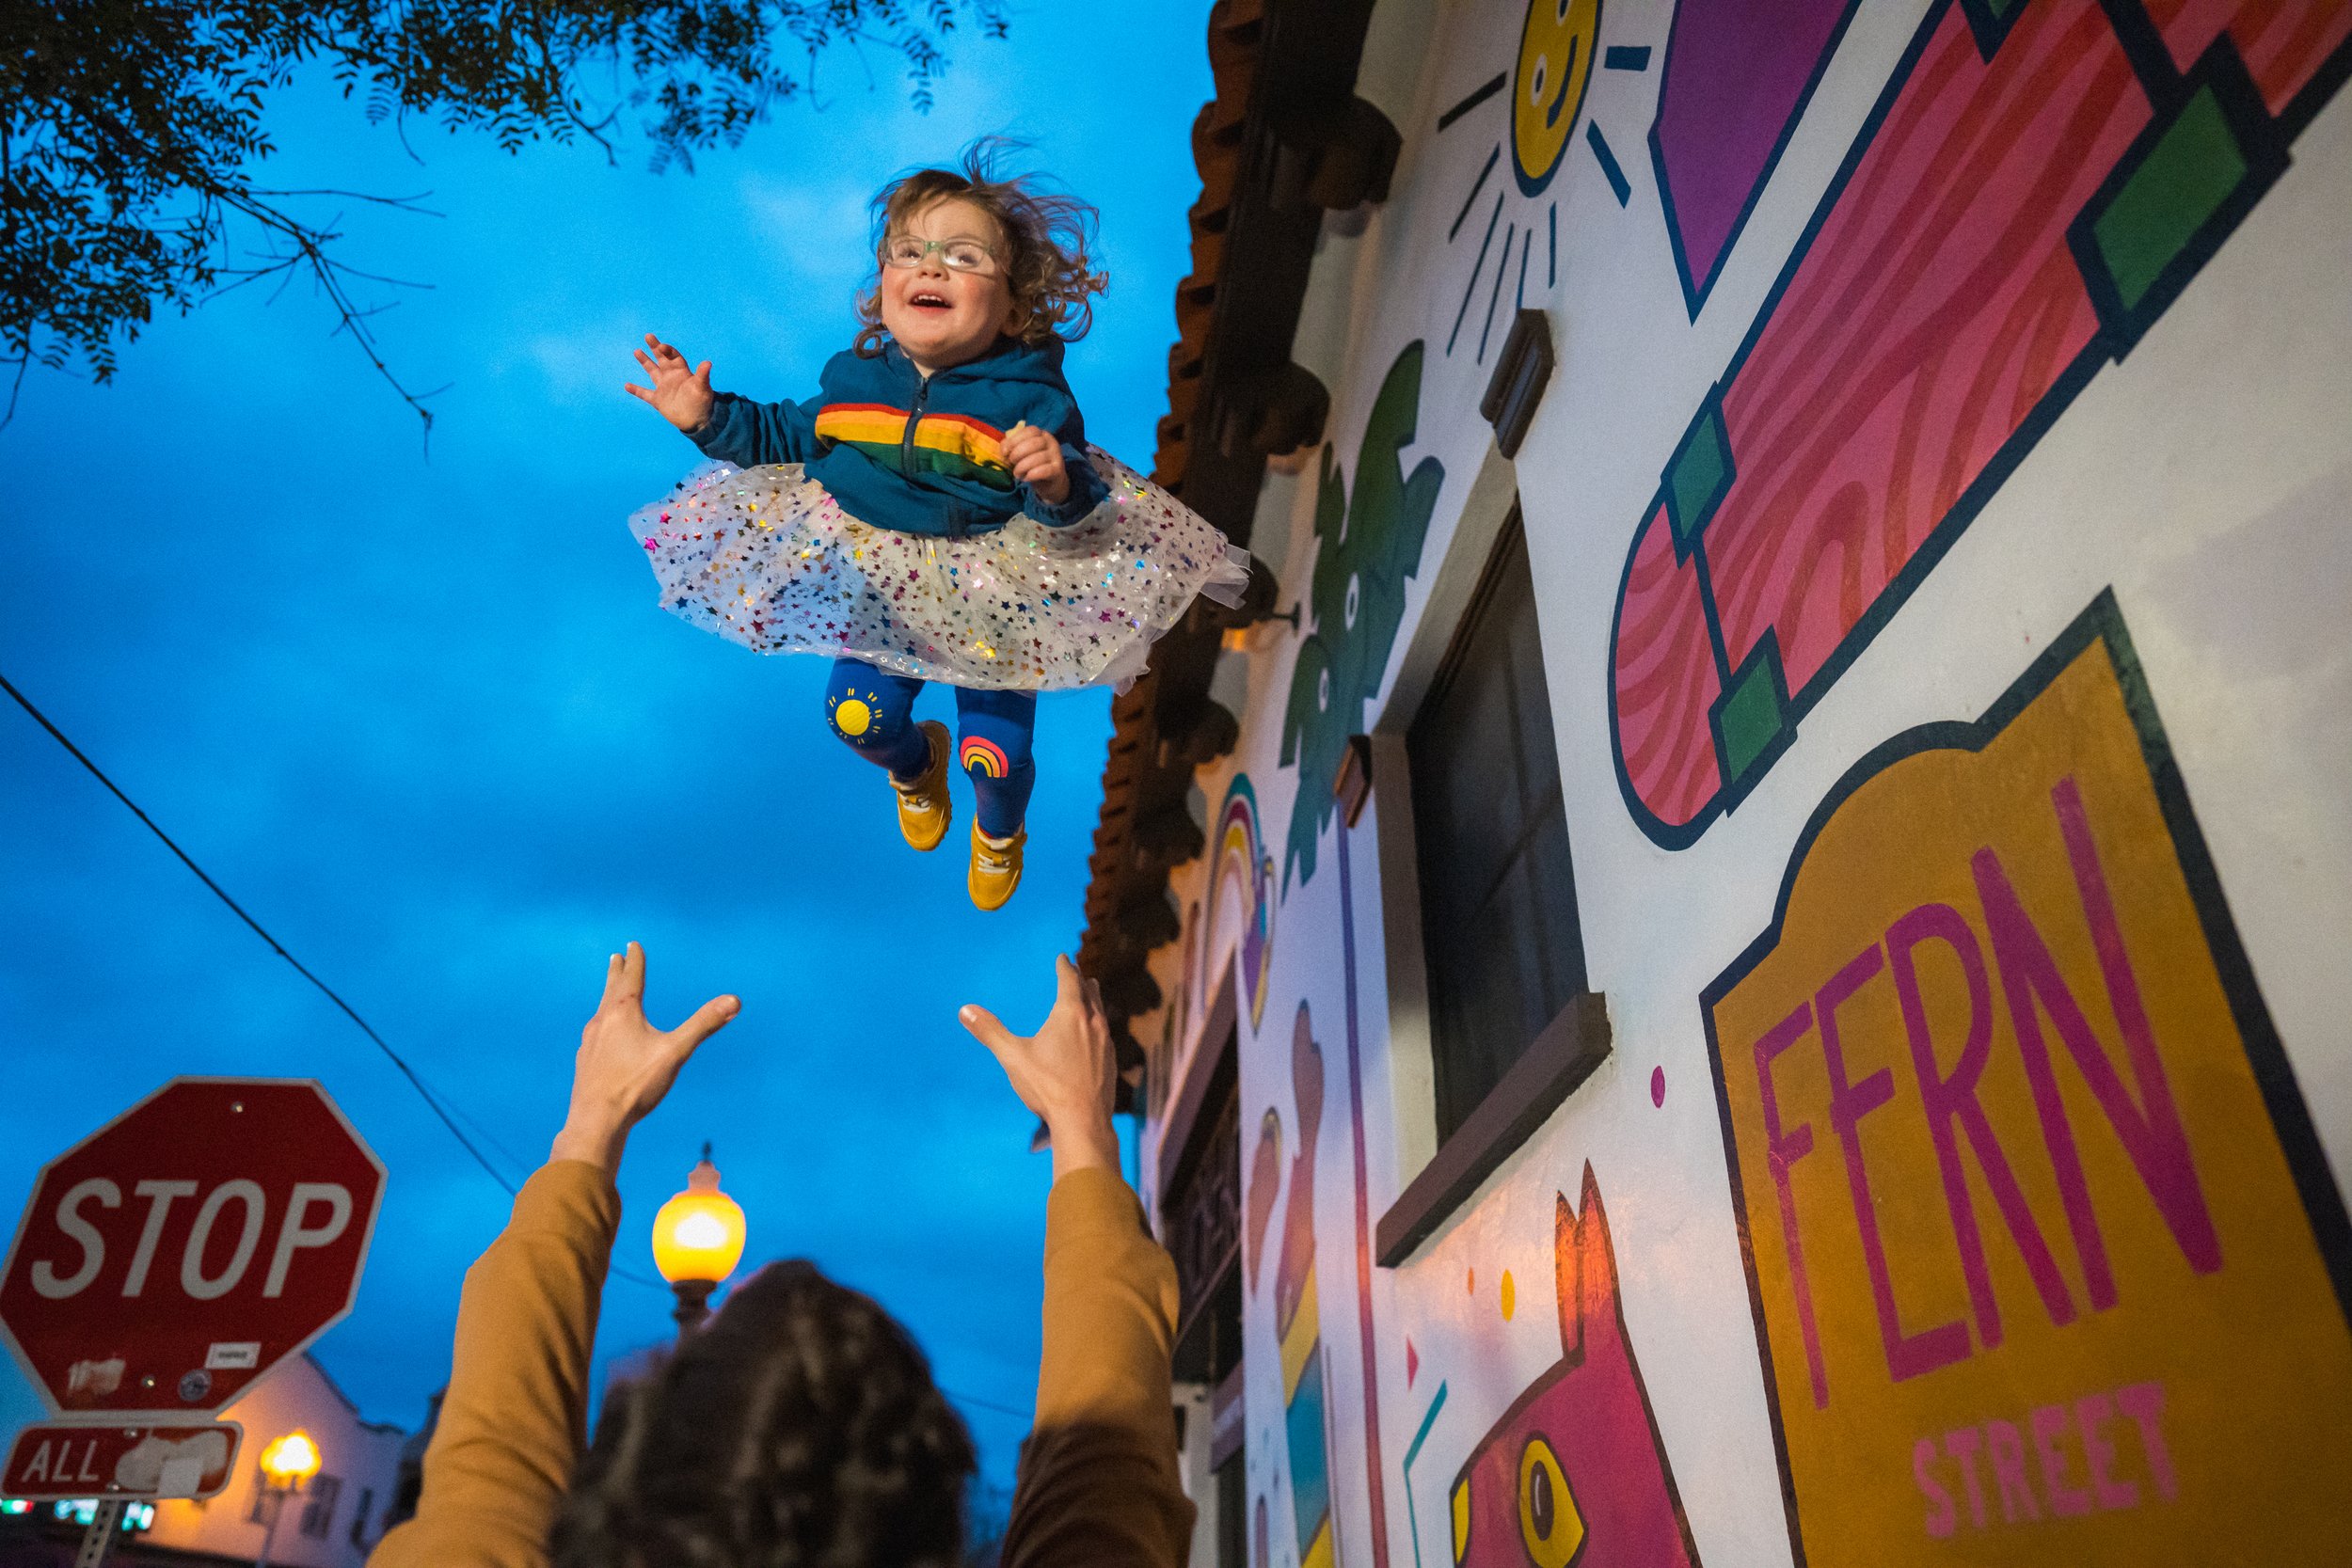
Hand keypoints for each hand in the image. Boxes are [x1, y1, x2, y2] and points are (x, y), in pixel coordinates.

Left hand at [550, 942, 738, 1172]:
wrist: (596, 1121)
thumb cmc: (636, 1085)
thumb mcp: (675, 1052)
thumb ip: (703, 1025)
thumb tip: (734, 1001)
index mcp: (623, 1013)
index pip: (631, 978)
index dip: (634, 960)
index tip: (632, 945)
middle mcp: (602, 1022)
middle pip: (611, 990)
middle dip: (616, 973)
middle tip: (615, 958)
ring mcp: (590, 1042)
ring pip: (600, 1012)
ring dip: (607, 998)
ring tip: (610, 996)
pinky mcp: (585, 1062)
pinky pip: (594, 1034)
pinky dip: (601, 1024)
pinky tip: (602, 1037)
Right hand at [625, 333, 716, 432]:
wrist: (698, 421)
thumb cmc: (703, 403)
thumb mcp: (703, 388)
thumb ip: (703, 375)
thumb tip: (708, 363)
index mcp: (682, 372)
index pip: (674, 356)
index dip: (668, 350)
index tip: (662, 346)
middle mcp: (672, 377)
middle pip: (662, 358)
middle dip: (655, 347)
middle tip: (648, 336)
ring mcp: (664, 387)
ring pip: (652, 371)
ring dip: (645, 361)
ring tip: (637, 351)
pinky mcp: (658, 400)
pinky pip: (644, 394)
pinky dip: (636, 390)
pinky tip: (627, 385)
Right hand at [961, 955, 1119, 1181]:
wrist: (1083, 1121)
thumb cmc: (1047, 1086)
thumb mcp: (1013, 1057)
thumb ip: (990, 1031)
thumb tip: (965, 1010)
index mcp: (1070, 1014)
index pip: (1070, 980)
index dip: (1065, 967)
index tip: (1063, 957)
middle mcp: (1093, 1023)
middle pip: (1090, 992)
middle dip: (1082, 981)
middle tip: (1077, 973)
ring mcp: (1106, 1042)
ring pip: (1101, 1012)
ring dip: (1093, 1000)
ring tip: (1090, 997)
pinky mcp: (1111, 1061)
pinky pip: (1105, 1033)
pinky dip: (1097, 1024)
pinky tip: (1094, 1036)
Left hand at [1004, 422, 1069, 506]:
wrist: (1050, 483)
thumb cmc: (1033, 465)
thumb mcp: (1022, 453)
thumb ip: (1012, 446)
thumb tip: (1004, 449)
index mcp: (1042, 435)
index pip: (1030, 431)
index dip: (1015, 440)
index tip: (1005, 452)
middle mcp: (1051, 443)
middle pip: (1033, 443)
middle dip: (1017, 453)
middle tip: (1012, 463)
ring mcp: (1056, 456)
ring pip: (1037, 458)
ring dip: (1022, 467)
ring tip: (1017, 473)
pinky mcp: (1057, 471)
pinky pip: (1043, 471)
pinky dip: (1031, 475)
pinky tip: (1026, 478)